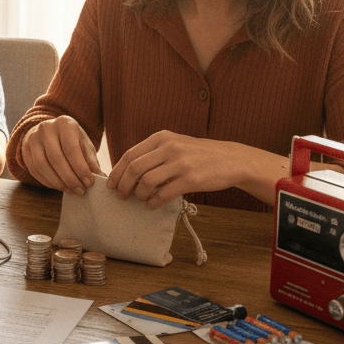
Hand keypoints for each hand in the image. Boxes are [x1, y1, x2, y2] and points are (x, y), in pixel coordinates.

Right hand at [20, 115, 101, 194]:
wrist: (50, 132)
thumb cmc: (71, 139)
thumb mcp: (84, 144)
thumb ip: (90, 160)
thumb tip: (101, 178)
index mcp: (64, 123)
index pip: (71, 149)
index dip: (80, 168)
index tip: (89, 183)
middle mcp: (46, 128)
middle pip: (56, 158)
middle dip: (69, 178)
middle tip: (80, 190)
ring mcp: (33, 139)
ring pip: (42, 165)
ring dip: (58, 182)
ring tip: (71, 190)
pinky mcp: (26, 150)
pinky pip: (35, 170)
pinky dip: (48, 182)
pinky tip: (59, 187)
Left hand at [107, 131, 267, 208]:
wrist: (231, 159)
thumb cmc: (198, 155)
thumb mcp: (174, 144)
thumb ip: (153, 152)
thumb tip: (126, 170)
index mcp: (161, 138)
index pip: (129, 155)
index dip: (117, 172)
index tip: (111, 185)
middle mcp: (169, 147)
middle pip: (134, 169)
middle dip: (123, 185)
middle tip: (122, 196)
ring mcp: (181, 163)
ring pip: (146, 181)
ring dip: (139, 195)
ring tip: (141, 200)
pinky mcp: (192, 179)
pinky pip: (164, 193)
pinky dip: (154, 202)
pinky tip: (153, 205)